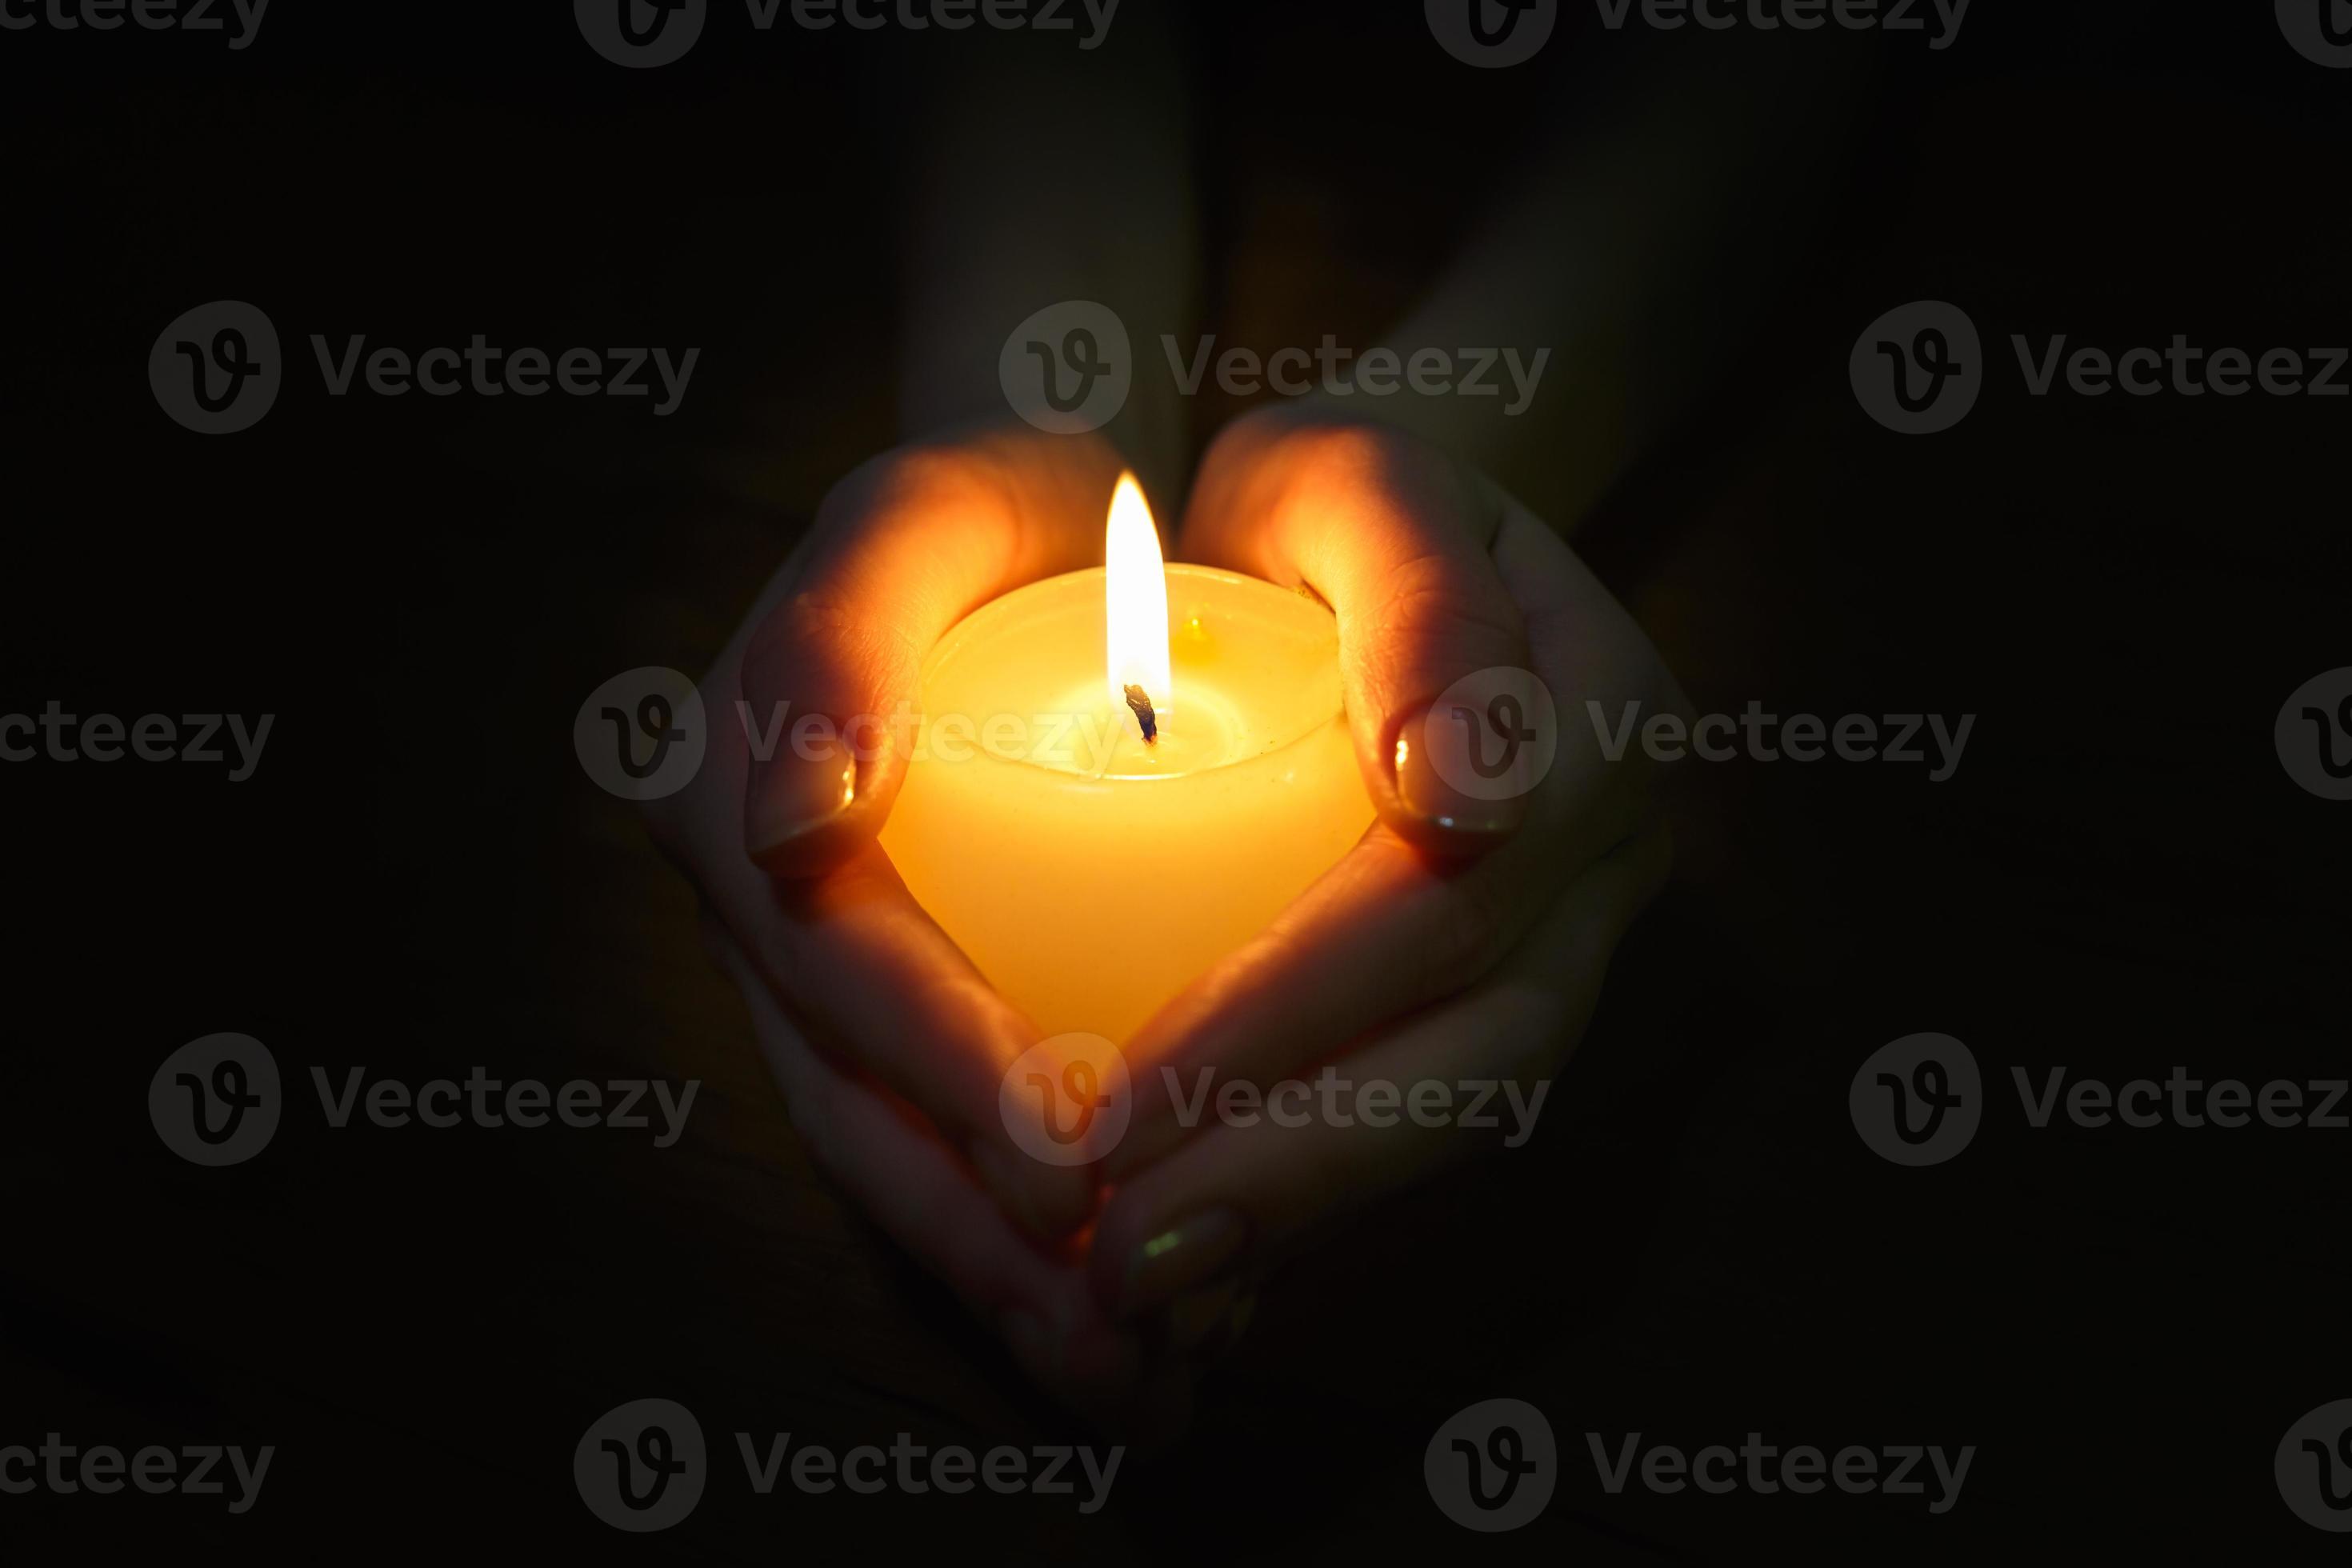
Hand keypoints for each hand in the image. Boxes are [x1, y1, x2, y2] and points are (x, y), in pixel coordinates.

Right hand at [643, 426, 1188, 1425]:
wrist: (1026, 535)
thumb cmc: (986, 510)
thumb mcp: (916, 514)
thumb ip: (839, 639)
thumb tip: (784, 829)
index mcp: (729, 801)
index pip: (837, 968)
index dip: (940, 1066)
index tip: (1065, 1145)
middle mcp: (758, 912)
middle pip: (859, 1107)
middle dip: (978, 1232)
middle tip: (1109, 1340)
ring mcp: (820, 977)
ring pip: (901, 1158)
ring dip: (1008, 1276)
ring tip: (1132, 1379)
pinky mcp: (902, 1013)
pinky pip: (952, 1142)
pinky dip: (1034, 1233)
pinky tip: (1147, 1315)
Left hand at [1087, 407, 1683, 1320]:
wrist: (1383, 534)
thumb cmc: (1337, 495)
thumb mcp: (1360, 481)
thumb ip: (1418, 599)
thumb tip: (1462, 797)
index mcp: (1599, 725)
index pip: (1436, 908)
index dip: (1282, 1022)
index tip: (1113, 1109)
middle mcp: (1616, 856)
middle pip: (1475, 1051)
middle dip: (1291, 1166)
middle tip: (1116, 1257)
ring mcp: (1582, 933)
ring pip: (1466, 1109)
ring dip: (1301, 1214)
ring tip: (1135, 1288)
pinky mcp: (1517, 985)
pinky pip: (1427, 1114)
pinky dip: (1313, 1198)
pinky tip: (1193, 1268)